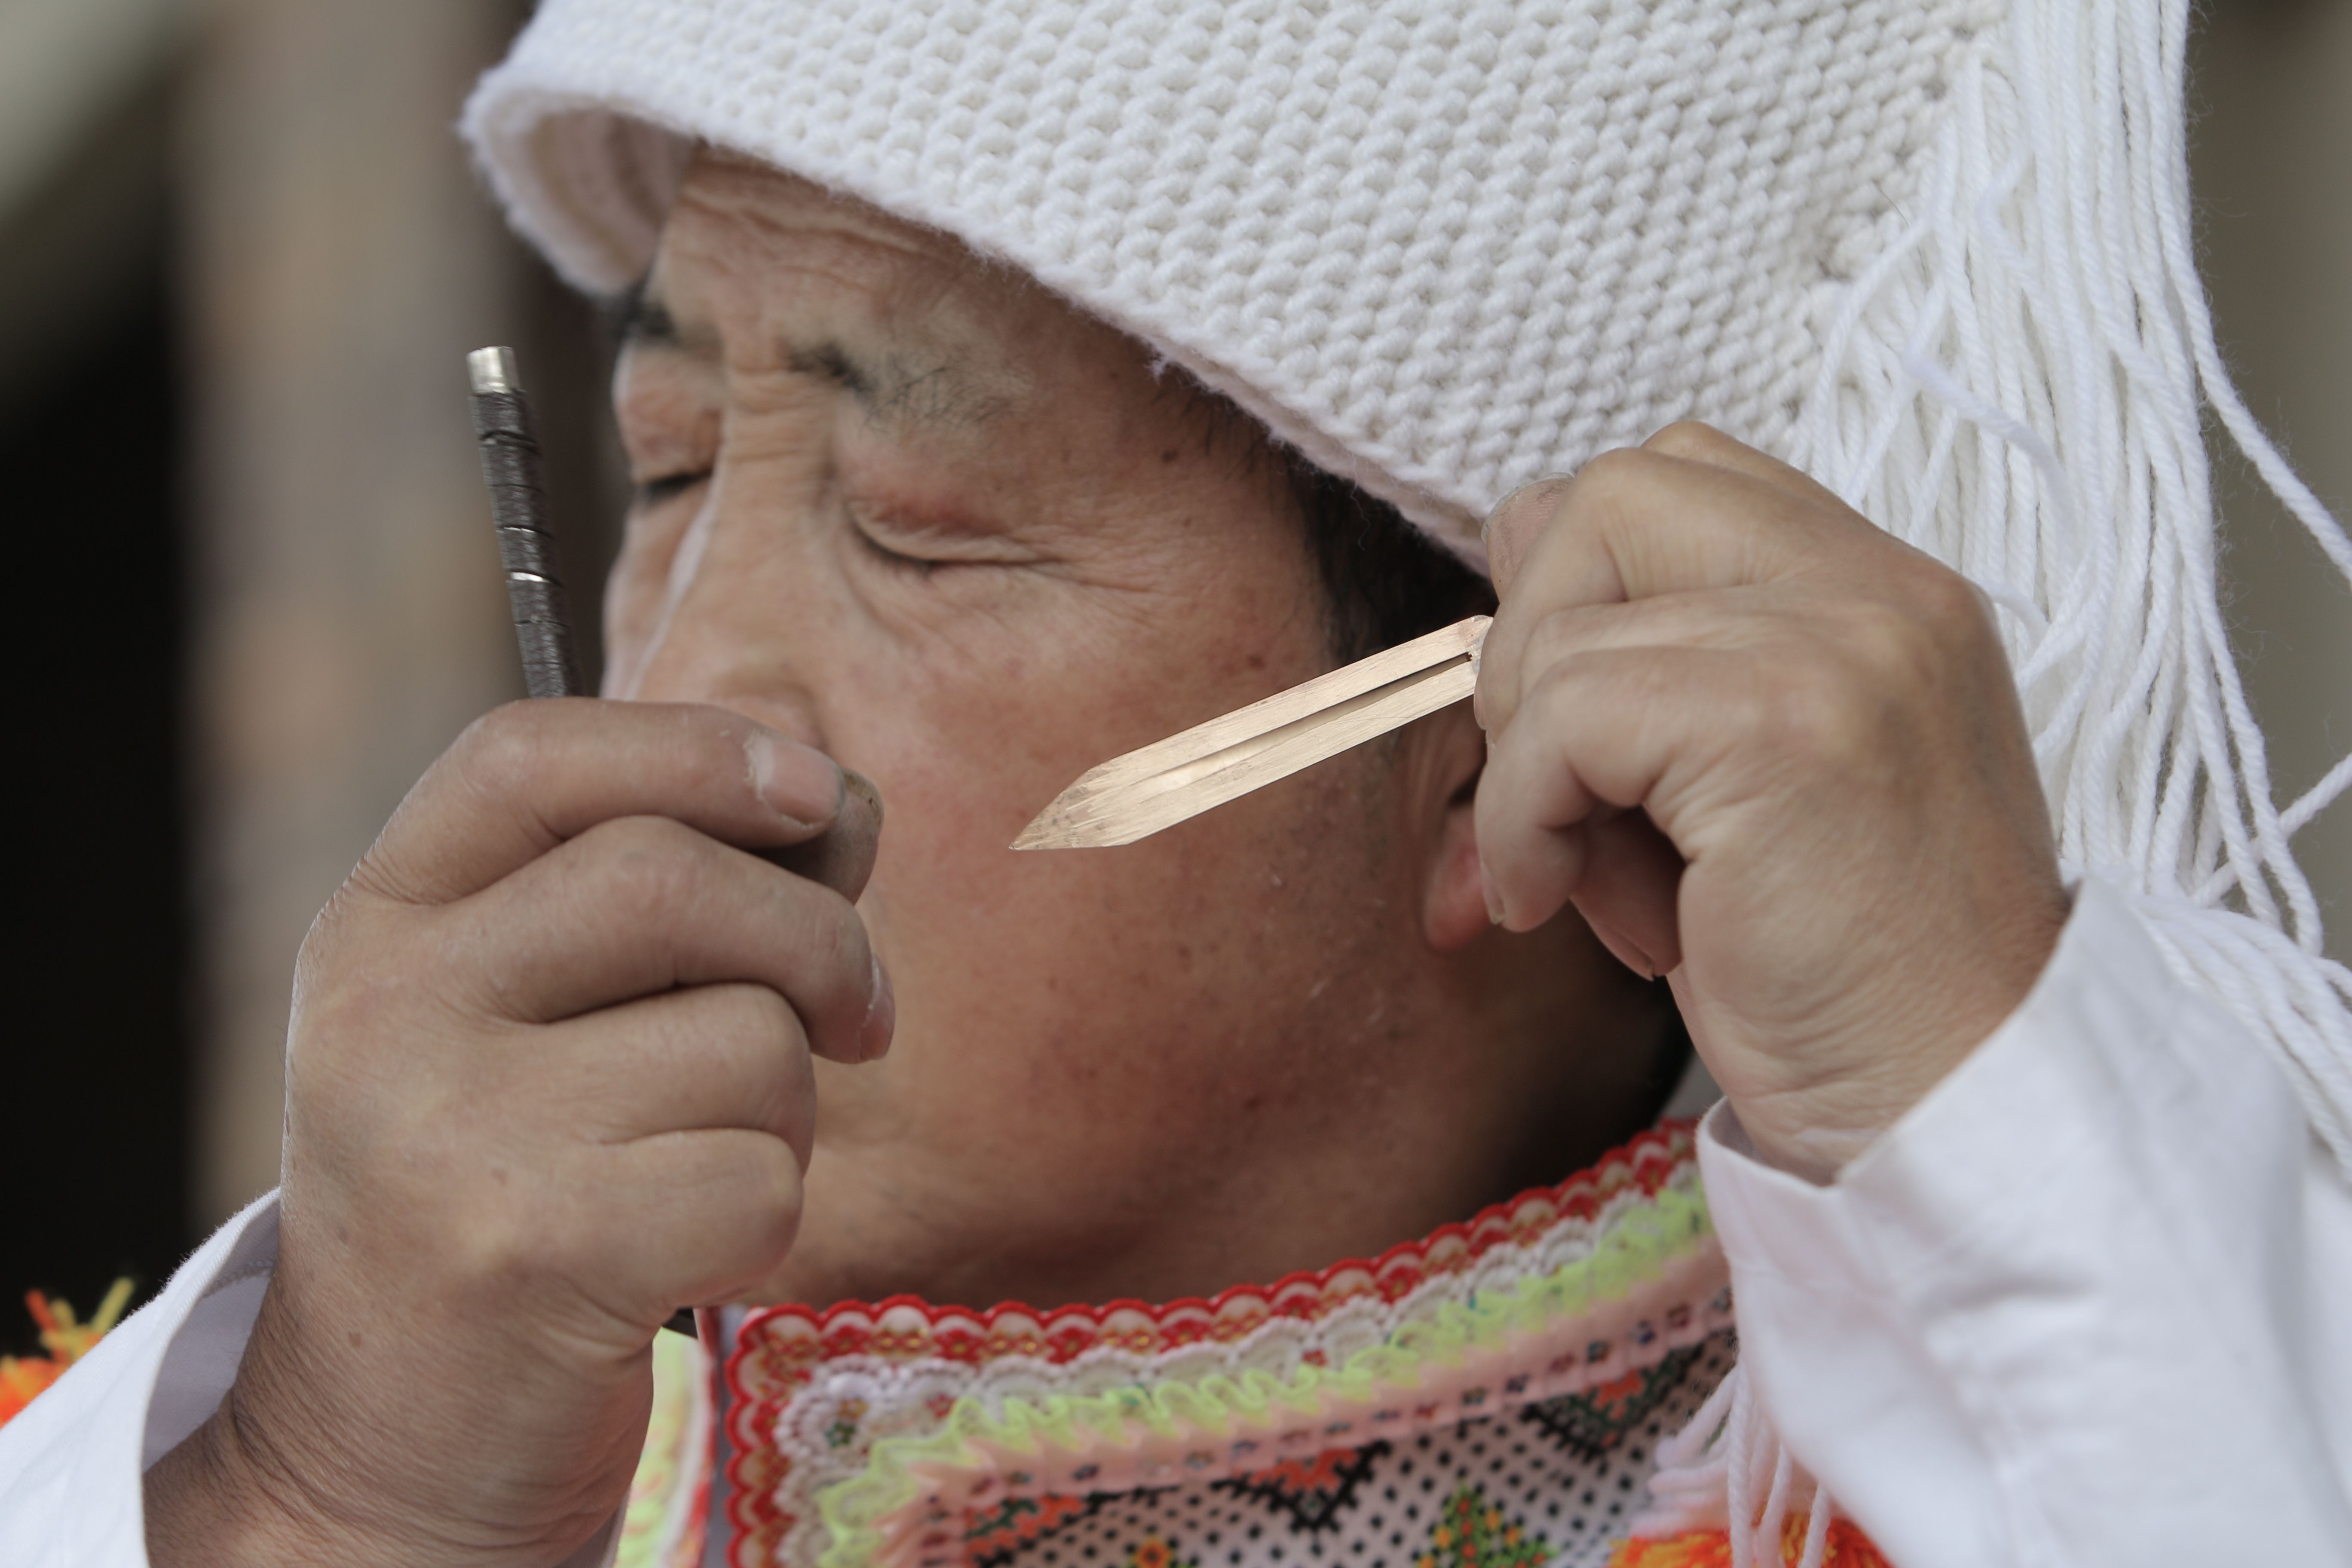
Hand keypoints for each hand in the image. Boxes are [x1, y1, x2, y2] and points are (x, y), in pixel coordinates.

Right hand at [145, 701, 890, 1566]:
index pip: (525, 753)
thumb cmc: (507, 1188)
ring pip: (749, 1036)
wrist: (392, 1435)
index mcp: (375, 924)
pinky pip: (763, 1173)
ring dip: (786, 1103)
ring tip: (702, 1160)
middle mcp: (387, 1009)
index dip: (696, 745)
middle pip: (674, 877)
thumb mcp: (522, 1016)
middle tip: (859, 1015)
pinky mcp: (540, 1252)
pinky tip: (688, 1251)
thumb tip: (840, 807)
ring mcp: (453, 1132)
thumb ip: (654, 895)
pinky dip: (769, 1214)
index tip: (815, 791)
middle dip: (819, 938)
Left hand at [1475, 423, 2068, 1181]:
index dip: (1577, 583)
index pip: (1675, 475)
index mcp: (1881, 592)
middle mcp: (1879, 589)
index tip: (1571, 724)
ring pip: (1562, 628)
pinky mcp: (1783, 724)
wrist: (1957, 1105)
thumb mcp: (1742, 796)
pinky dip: (1524, 820)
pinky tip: (1561, 907)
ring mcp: (1842, 643)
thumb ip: (1655, 688)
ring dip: (1531, 772)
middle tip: (1561, 791)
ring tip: (1608, 888)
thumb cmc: (1834, 974)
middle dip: (1530, 644)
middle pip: (1605, 498)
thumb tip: (1475, 648)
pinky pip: (1560, 717)